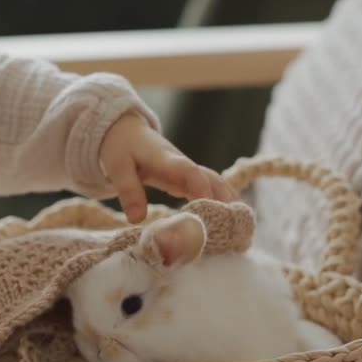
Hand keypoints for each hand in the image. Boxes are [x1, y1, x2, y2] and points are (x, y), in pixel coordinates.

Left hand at [98, 112, 238, 223]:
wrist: (128, 131)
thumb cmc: (121, 148)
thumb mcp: (117, 168)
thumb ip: (128, 191)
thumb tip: (137, 219)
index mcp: (165, 159)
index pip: (187, 170)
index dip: (199, 185)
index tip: (209, 202)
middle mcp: (183, 164)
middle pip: (211, 178)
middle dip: (225, 199)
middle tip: (237, 224)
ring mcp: (189, 171)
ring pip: (216, 184)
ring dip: (230, 203)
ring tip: (243, 229)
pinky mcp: (190, 179)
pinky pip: (211, 190)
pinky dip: (223, 204)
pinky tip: (234, 223)